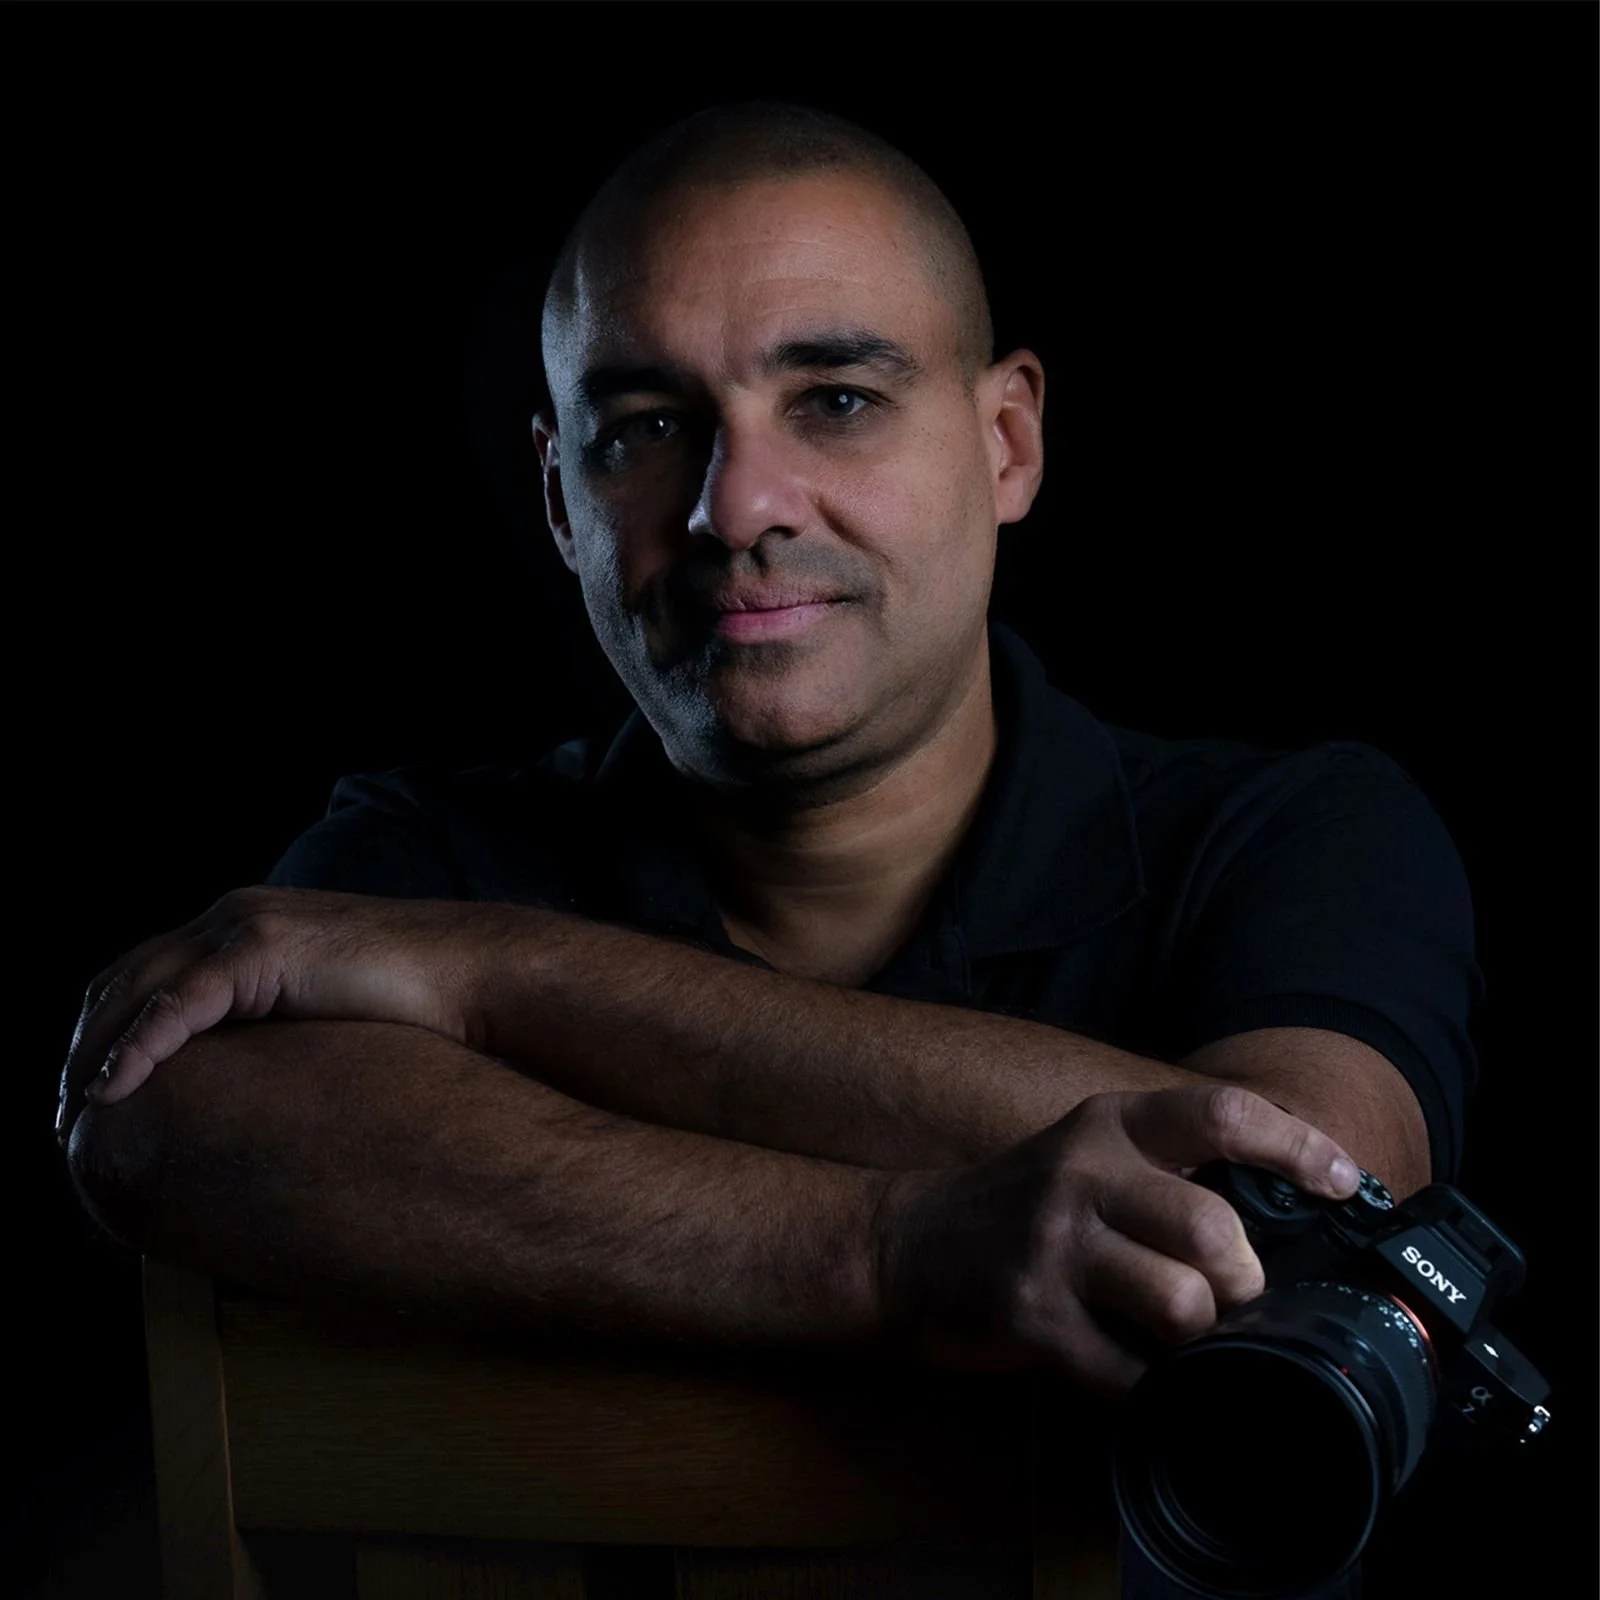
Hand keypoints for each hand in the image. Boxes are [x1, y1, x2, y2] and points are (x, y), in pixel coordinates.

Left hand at [58, 887, 500, 1139]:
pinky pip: (175, 1008)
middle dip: (79, 1050)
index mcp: (242, 925)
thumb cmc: (414, 1004)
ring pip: (132, 991)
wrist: (470, 975)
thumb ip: (271, 1026)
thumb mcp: (319, 1011)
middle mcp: (231, 914)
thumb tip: (244, 1089)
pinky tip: (111, 1092)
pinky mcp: (262, 951)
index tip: (88, 1096)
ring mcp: (244, 926)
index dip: (102, 1034)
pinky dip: (134, 1051)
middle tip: (63, 1123)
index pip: (141, 974)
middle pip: (119, 980)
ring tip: (76, 1119)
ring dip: (91, 1057)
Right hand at [872, 1083, 1359, 1397]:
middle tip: (1233, 1296)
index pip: (1219, 1115)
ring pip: (1181, 1304)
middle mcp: (1081, 1173)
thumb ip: (1169, 1169)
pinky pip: (1129, 1374)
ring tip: (1180, 1335)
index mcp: (1108, 1124)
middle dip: (1243, 1281)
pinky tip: (1135, 1371)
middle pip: (1212, 1229)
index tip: (1345, 1183)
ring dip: (1201, 1337)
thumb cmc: (1024, 1204)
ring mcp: (1053, 1245)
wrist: (908, 1242)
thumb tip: (1287, 1214)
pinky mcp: (1031, 1316)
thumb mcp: (1088, 1153)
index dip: (1296, 1146)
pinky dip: (1152, 1388)